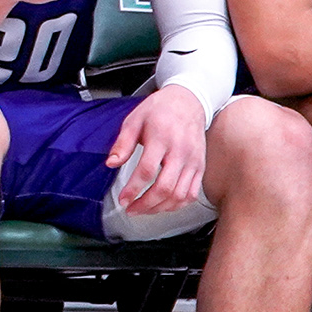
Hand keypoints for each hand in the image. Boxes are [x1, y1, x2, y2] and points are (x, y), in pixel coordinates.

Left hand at [105, 83, 209, 218]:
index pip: (148, 170)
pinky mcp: (200, 167)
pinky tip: (163, 205)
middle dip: (146, 204)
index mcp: (162, 138)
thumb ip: (123, 143)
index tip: (123, 199)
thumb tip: (111, 163)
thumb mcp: (134, 120)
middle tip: (131, 209)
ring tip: (144, 209)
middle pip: (165, 187)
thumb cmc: (160, 109)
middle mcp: (181, 152)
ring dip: (160, 207)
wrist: (188, 101)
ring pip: (180, 194)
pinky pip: (192, 193)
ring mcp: (193, 161)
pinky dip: (178, 204)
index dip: (134, 189)